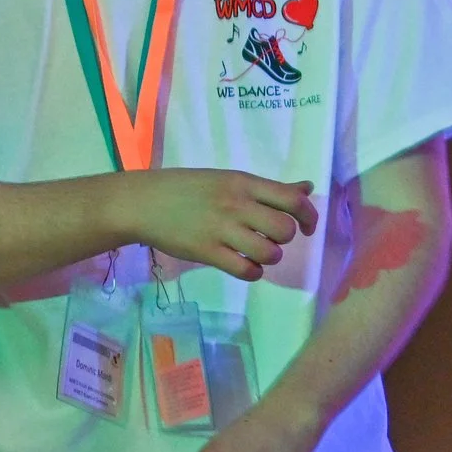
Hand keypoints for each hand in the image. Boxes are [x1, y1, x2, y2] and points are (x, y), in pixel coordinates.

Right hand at [119, 170, 317, 281]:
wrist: (142, 203)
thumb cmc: (185, 188)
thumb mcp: (227, 179)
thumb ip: (267, 188)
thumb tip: (307, 188)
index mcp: (243, 183)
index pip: (293, 200)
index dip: (308, 217)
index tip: (305, 227)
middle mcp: (236, 205)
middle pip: (285, 230)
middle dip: (285, 239)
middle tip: (270, 239)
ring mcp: (221, 230)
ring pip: (269, 252)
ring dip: (269, 257)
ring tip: (256, 253)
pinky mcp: (207, 252)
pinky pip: (246, 270)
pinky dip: (252, 272)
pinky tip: (243, 265)